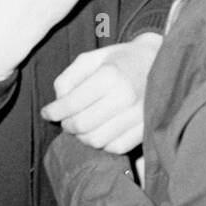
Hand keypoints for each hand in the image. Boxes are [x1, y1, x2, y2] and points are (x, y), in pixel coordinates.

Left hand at [42, 32, 161, 153]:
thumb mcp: (92, 57)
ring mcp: (138, 115)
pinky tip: (100, 130)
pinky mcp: (146, 129)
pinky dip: (102, 144)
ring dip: (83, 137)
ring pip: (97, 140)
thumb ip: (69, 77)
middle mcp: (125, 96)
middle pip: (82, 125)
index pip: (72, 104)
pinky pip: (115, 147)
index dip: (53, 111)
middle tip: (65, 119)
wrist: (159, 61)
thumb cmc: (120, 59)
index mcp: (110, 75)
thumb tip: (58, 102)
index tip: (47, 112)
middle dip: (67, 125)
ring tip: (82, 126)